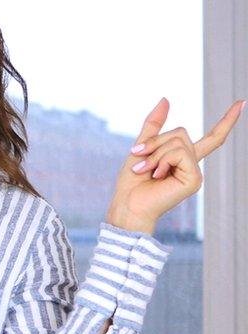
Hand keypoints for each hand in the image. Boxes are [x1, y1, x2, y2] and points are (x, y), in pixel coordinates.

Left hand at [106, 97, 245, 234]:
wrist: (128, 204)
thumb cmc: (132, 181)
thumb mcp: (142, 147)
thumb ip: (154, 125)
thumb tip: (166, 99)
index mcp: (184, 158)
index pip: (212, 138)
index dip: (227, 121)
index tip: (242, 103)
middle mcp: (193, 164)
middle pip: (181, 132)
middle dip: (155, 142)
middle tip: (139, 158)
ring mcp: (195, 172)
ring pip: (179, 142)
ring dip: (156, 153)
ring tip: (145, 170)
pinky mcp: (194, 180)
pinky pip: (180, 153)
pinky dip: (163, 160)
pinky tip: (157, 175)